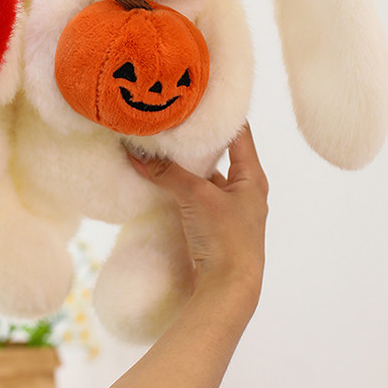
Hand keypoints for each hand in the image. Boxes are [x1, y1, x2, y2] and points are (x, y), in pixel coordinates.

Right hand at [127, 122, 267, 309]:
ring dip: (188, 167)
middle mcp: (246, 191)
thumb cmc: (226, 239)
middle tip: (172, 121)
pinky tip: (162, 183)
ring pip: (207, 178)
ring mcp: (231, 211)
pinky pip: (197, 199)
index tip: (199, 96)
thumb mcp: (196, 198)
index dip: (221, 112)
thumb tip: (135, 152)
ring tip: (162, 149)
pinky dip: (182, 189)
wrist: (230, 292)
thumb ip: (167, 173)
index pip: (239, 132)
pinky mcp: (215, 228)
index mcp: (252, 177)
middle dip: (197, 140)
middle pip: (222, 154)